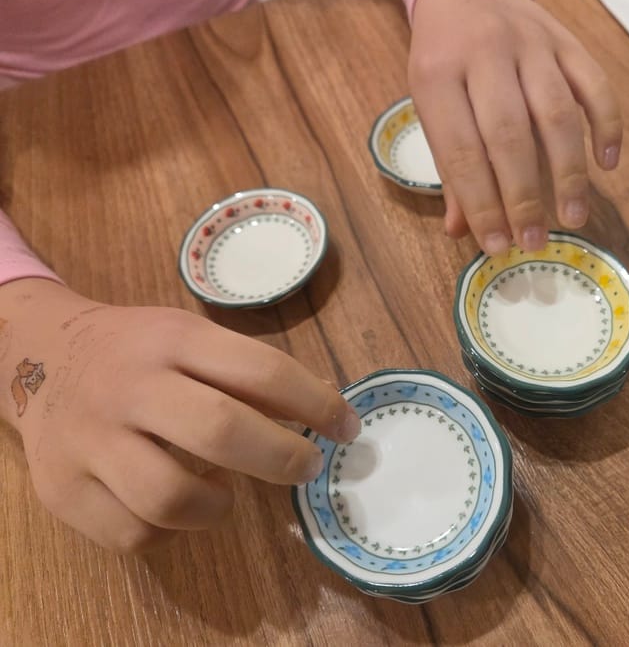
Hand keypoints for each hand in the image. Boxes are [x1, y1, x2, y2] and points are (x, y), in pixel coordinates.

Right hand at [0, 279, 358, 552]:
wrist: (39, 356)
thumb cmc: (137, 351)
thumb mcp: (190, 337)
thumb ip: (249, 372)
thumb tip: (326, 412)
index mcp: (174, 339)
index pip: (263, 372)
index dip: (317, 406)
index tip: (346, 429)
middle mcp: (131, 386)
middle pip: (221, 432)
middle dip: (282, 457)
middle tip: (305, 467)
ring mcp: (90, 440)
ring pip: (170, 498)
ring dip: (217, 506)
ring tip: (224, 493)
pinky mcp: (62, 488)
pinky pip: (133, 534)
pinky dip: (169, 532)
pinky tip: (174, 507)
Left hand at [408, 0, 622, 253]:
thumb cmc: (445, 58)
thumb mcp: (430, 105)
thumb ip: (450, 166)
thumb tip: (461, 230)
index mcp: (438, 75)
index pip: (462, 151)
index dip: (481, 203)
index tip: (495, 244)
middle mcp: (486, 55)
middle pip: (510, 134)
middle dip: (523, 196)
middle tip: (533, 240)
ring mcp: (532, 44)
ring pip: (557, 113)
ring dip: (568, 172)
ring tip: (573, 217)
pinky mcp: (568, 41)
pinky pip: (595, 84)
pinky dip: (606, 125)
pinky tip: (607, 164)